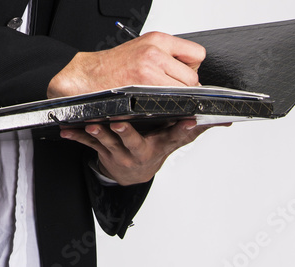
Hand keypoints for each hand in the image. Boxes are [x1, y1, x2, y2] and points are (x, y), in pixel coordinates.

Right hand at [47, 31, 204, 98]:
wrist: (89, 75)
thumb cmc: (115, 64)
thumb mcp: (144, 46)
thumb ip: (168, 54)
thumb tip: (191, 69)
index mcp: (158, 39)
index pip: (197, 54)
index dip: (191, 67)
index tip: (181, 73)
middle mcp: (155, 52)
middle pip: (192, 76)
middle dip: (184, 85)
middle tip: (167, 87)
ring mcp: (150, 71)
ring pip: (183, 91)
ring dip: (176, 96)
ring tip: (159, 94)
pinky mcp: (143, 89)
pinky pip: (170, 102)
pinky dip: (166, 105)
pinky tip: (154, 101)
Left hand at [60, 120, 229, 185]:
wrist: (131, 174)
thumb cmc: (154, 148)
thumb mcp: (175, 141)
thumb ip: (195, 128)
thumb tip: (226, 120)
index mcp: (162, 145)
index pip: (175, 136)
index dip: (183, 129)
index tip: (189, 120)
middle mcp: (141, 152)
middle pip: (134, 142)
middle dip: (127, 133)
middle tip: (120, 122)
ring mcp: (121, 155)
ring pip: (109, 144)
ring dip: (100, 134)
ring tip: (93, 124)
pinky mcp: (103, 153)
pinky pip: (89, 146)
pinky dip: (77, 137)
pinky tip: (67, 130)